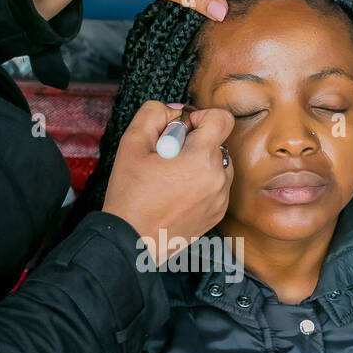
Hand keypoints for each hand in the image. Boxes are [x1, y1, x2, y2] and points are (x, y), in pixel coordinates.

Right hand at [102, 100, 234, 262]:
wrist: (132, 242)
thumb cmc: (130, 197)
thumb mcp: (131, 144)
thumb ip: (153, 114)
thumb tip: (175, 111)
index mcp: (201, 158)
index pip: (222, 118)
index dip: (201, 116)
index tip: (182, 129)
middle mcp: (218, 178)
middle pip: (218, 141)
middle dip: (194, 142)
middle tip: (166, 157)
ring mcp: (221, 198)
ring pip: (218, 163)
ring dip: (200, 162)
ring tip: (171, 177)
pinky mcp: (218, 213)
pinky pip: (217, 185)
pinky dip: (202, 182)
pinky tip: (177, 193)